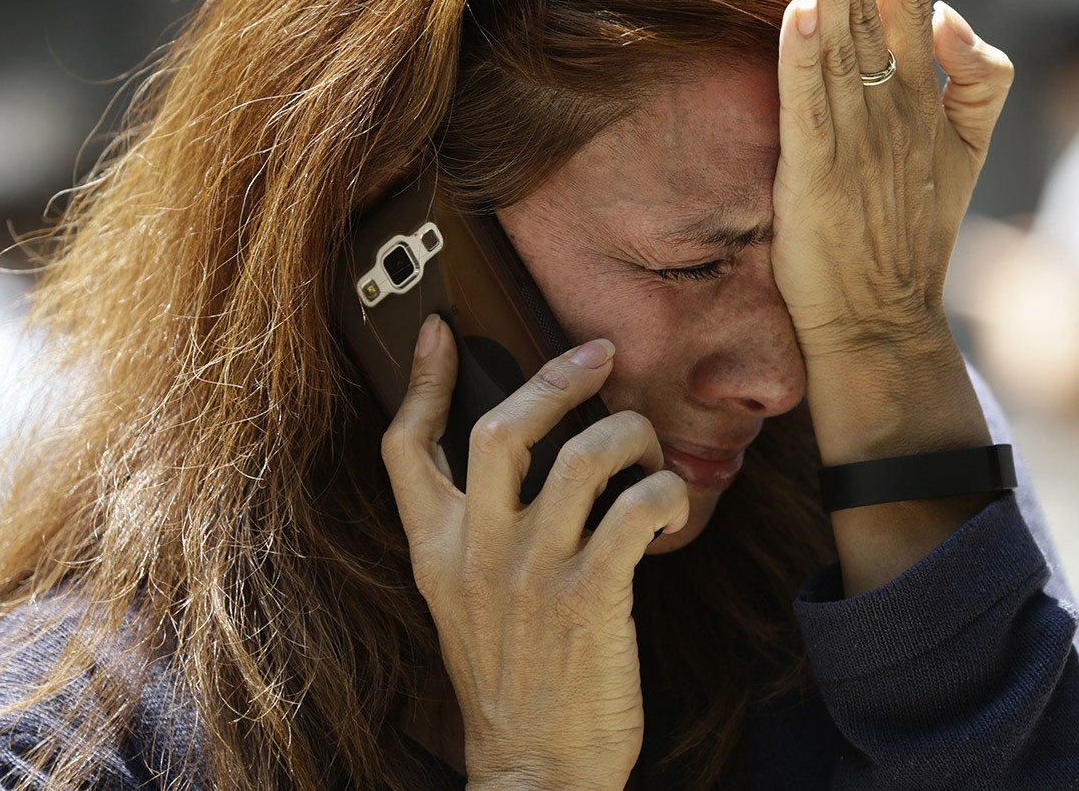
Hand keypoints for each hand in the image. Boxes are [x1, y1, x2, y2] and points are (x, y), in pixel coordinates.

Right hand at [380, 317, 689, 789]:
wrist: (534, 771)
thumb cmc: (511, 685)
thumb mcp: (462, 606)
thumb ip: (475, 538)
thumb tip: (517, 470)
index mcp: (436, 553)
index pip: (406, 450)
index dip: (424, 382)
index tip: (443, 331)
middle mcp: (477, 554)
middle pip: (502, 431)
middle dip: (553, 378)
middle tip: (596, 355)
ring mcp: (533, 574)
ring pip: (582, 458)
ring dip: (627, 435)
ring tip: (647, 448)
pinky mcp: (592, 597)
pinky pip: (635, 510)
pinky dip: (664, 492)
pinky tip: (671, 507)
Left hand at [772, 0, 1014, 459]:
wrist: (884, 321)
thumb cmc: (909, 235)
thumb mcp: (963, 153)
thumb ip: (974, 83)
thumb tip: (957, 17)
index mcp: (923, 97)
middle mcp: (895, 108)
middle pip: (885, 6)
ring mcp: (858, 140)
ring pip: (846, 45)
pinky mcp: (816, 176)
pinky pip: (809, 108)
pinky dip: (804, 63)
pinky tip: (799, 16)